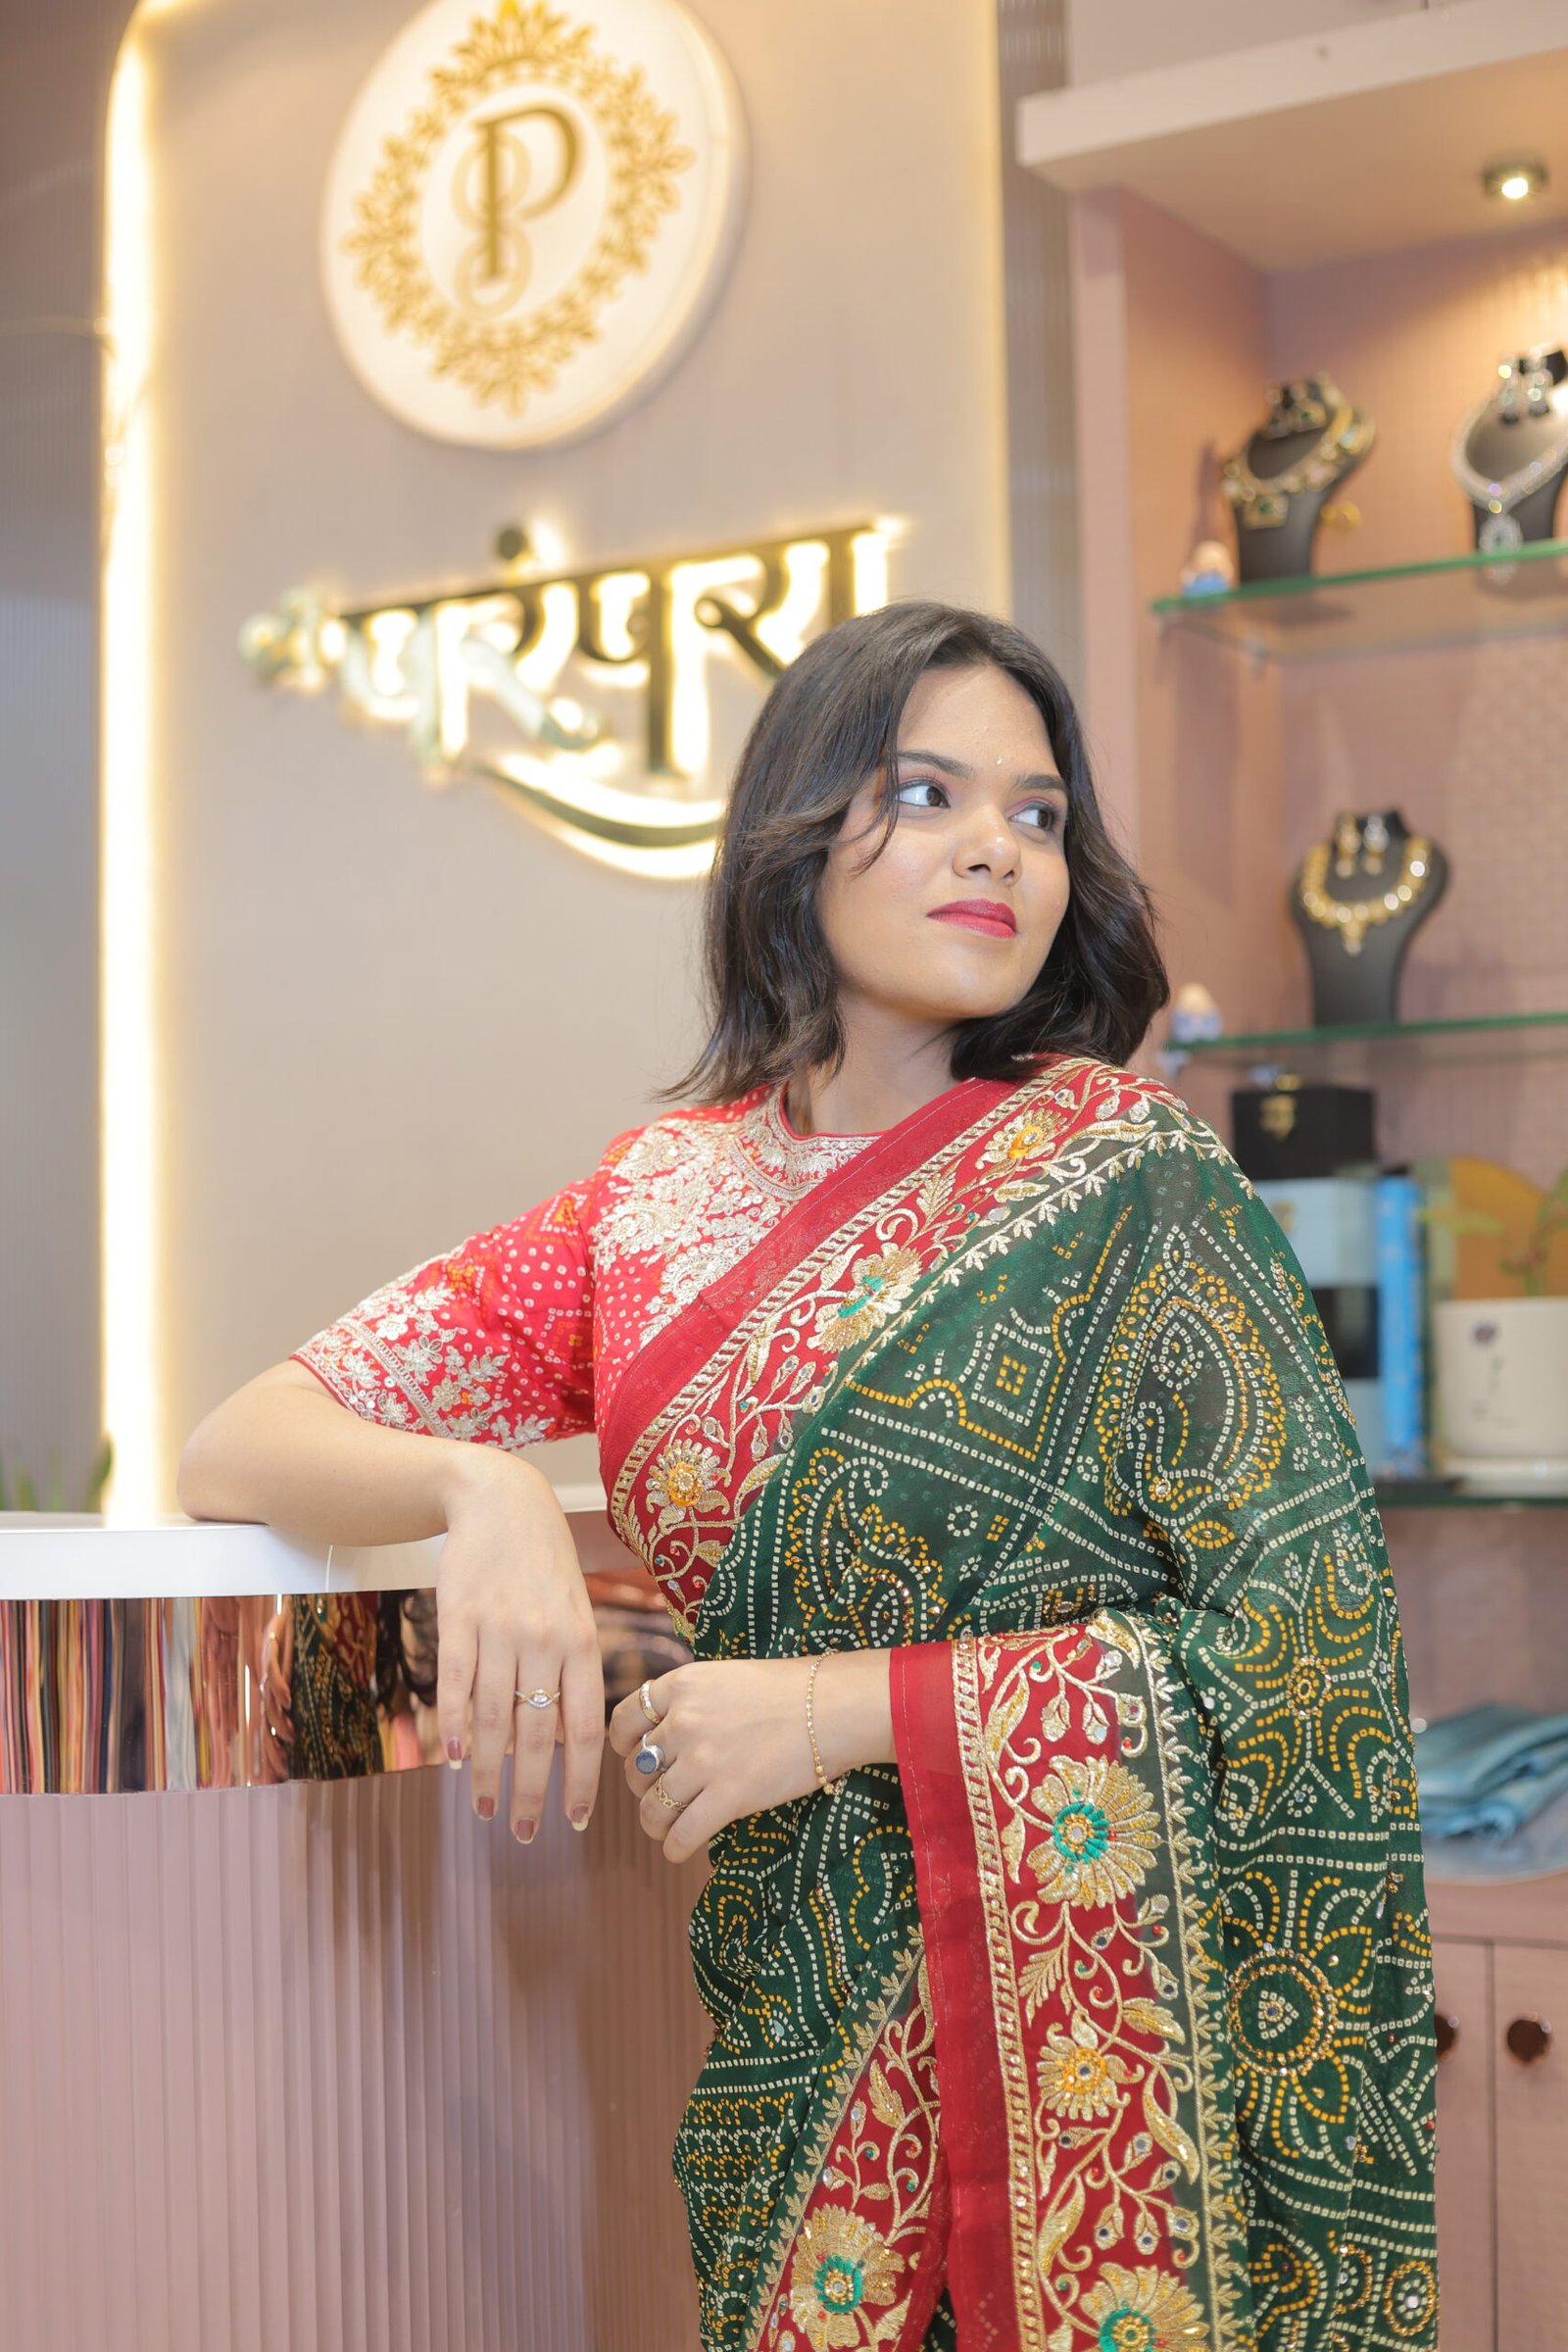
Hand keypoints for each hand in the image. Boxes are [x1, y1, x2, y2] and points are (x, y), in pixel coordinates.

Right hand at [434, 1448, 603, 1840]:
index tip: (575, 1822)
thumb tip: (566, 1745)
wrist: (502, 1502)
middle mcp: (544, 1641)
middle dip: (533, 1792)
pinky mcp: (458, 1618)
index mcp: (583, 1644)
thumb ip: (573, 1673)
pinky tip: (452, 1761)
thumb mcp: (576, 1613)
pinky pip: (454, 1685)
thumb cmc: (545, 1568)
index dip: (581, 1780)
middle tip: (526, 1833)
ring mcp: (499, 1630)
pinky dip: (451, 1727)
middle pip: (539, 1735)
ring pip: (491, 1718)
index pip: (587, 1728)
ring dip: (488, 1772)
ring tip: (486, 1809)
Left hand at [607, 1651, 893, 1864]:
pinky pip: (681, 1835)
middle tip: (662, 1794)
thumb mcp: (724, 1677)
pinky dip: (674, 1847)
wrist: (833, 1706)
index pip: (622, 1722)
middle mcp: (683, 1721)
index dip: (623, 1746)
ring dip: (655, 1824)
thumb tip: (661, 1732)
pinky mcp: (728, 1796)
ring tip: (667, 1827)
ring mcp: (703, 1761)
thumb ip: (689, 1700)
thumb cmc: (787, 1690)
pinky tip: (681, 1848)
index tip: (635, 1758)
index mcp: (680, 1686)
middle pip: (635, 1770)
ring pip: (651, 1808)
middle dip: (642, 1788)